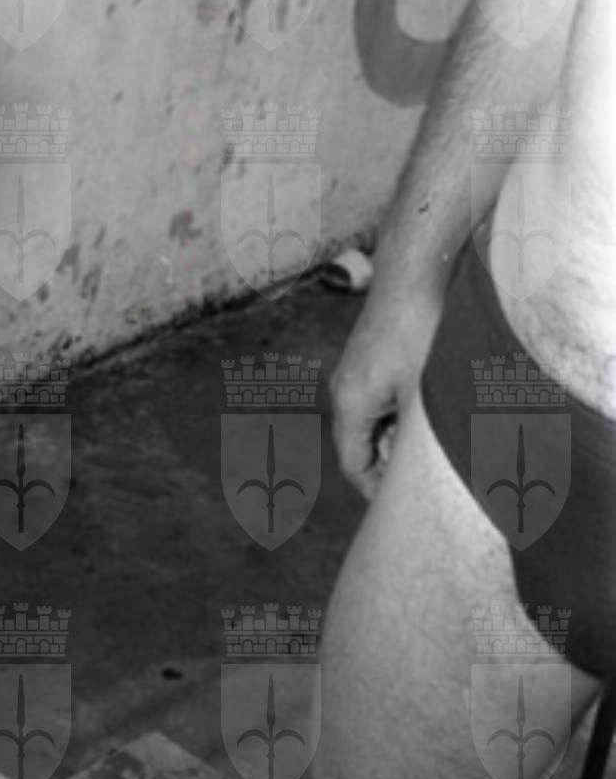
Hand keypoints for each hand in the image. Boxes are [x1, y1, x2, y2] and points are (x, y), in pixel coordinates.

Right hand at [328, 278, 444, 500]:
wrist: (414, 272)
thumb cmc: (421, 329)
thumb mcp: (427, 392)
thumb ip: (420, 435)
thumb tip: (427, 473)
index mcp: (351, 404)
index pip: (355, 466)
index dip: (378, 491)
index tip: (406, 506)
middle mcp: (343, 390)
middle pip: (360, 446)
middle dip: (390, 465)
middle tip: (426, 478)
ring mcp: (353, 372)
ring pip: (372, 423)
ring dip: (397, 437)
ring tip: (434, 442)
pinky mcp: (367, 357)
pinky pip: (377, 400)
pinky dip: (399, 414)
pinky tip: (430, 407)